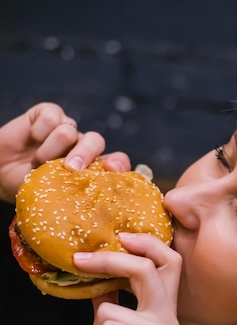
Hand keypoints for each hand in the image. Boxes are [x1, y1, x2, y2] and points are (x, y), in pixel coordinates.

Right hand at [0, 102, 129, 203]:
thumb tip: (93, 209)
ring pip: (70, 130)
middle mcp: (81, 146)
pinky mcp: (48, 114)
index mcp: (91, 167)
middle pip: (96, 141)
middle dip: (84, 154)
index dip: (119, 164)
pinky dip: (39, 131)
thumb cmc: (28, 187)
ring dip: (50, 149)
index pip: (116, 161)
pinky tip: (31, 139)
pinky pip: (52, 117)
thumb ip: (75, 196)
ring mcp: (66, 129)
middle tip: (70, 169)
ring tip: (37, 162)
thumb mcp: (53, 197)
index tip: (113, 171)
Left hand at [74, 233, 181, 324]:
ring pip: (108, 308)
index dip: (149, 242)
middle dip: (110, 260)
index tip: (120, 237)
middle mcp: (168, 319)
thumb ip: (113, 304)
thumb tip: (98, 279)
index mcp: (164, 311)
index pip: (170, 262)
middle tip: (81, 260)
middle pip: (147, 268)